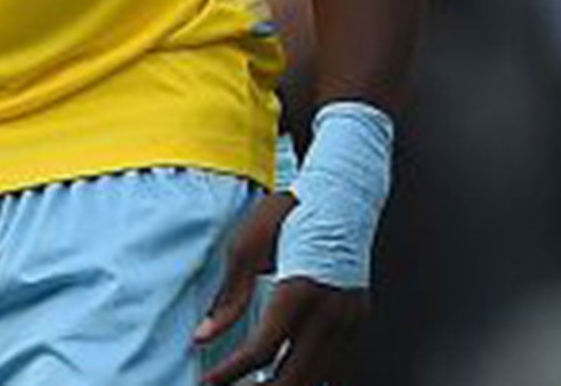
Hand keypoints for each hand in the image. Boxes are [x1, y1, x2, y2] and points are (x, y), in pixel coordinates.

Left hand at [198, 193, 367, 384]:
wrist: (342, 194)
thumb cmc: (290, 214)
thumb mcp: (247, 246)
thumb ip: (229, 297)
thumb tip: (203, 337)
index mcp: (299, 290)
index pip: (261, 350)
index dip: (230, 374)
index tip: (207, 384)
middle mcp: (329, 310)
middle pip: (293, 377)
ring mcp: (348, 318)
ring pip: (318, 378)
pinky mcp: (357, 320)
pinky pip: (333, 364)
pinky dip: (308, 376)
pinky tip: (286, 376)